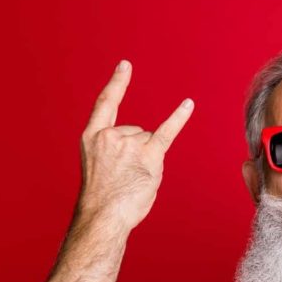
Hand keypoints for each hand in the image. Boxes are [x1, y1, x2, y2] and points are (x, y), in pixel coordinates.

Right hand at [74, 60, 193, 232]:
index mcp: (92, 137)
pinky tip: (188, 104)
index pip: (106, 103)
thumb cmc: (103, 197)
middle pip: (137, 131)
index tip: (125, 66)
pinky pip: (166, 132)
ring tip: (134, 180)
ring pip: (150, 141)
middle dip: (137, 152)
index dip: (117, 84)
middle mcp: (111, 135)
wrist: (103, 215)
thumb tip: (144, 144)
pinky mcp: (149, 155)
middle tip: (125, 177)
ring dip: (148, 160)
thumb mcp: (98, 166)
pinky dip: (178, 118)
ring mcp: (130, 143)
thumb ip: (115, 150)